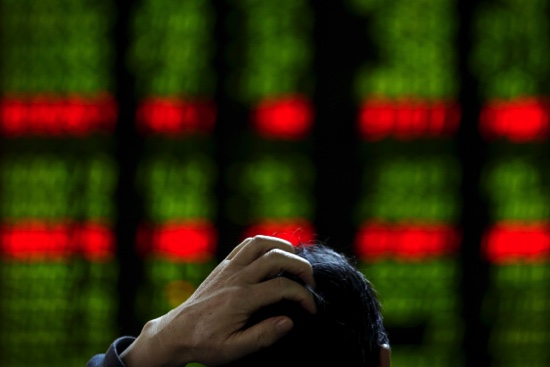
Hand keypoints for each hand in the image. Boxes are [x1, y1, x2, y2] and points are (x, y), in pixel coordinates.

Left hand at [121, 235, 316, 366]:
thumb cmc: (205, 344)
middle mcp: (236, 278)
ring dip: (284, 247)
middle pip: (277, 257)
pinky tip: (273, 256)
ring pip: (261, 243)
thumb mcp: (234, 349)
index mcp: (241, 299)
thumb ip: (263, 336)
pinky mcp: (223, 266)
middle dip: (301, 266)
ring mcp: (229, 268)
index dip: (304, 296)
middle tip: (310, 283)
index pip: (282, 287)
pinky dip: (265, 244)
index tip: (311, 309)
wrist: (176, 333)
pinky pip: (246, 244)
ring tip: (295, 263)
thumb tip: (289, 321)